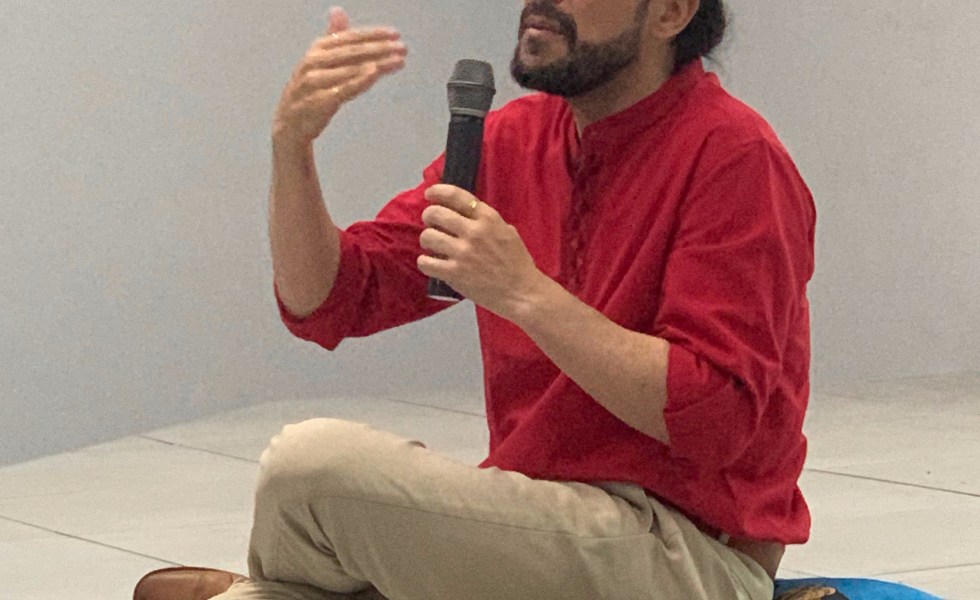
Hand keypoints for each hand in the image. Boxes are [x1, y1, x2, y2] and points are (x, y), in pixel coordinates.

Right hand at [272, 7, 406, 148]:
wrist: (290, 124)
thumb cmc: (310, 90)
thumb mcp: (319, 60)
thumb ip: (333, 37)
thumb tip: (338, 10)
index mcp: (317, 49)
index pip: (350, 37)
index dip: (373, 34)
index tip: (396, 34)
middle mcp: (314, 62)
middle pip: (353, 52)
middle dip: (381, 48)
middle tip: (403, 47)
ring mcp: (315, 82)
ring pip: (352, 70)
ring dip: (378, 64)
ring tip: (399, 61)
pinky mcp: (318, 102)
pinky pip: (344, 89)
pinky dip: (360, 80)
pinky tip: (376, 74)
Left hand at [417, 185, 545, 320]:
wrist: (521, 293)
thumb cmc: (517, 263)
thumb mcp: (508, 232)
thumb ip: (487, 221)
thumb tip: (464, 213)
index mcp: (488, 219)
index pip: (456, 195)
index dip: (438, 191)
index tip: (430, 194)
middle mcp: (474, 232)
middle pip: (436, 213)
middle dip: (429, 216)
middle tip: (431, 223)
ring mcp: (463, 253)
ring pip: (427, 236)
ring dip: (426, 240)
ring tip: (433, 245)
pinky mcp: (454, 274)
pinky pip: (426, 262)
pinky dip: (425, 262)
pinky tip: (430, 263)